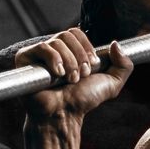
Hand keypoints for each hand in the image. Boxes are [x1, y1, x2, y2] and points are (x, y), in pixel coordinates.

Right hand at [15, 29, 133, 121]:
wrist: (63, 115)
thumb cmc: (82, 101)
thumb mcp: (111, 84)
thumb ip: (124, 65)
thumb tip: (116, 43)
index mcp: (69, 50)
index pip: (77, 33)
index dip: (87, 48)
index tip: (92, 68)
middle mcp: (53, 49)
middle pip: (68, 34)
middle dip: (80, 56)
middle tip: (81, 76)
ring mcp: (38, 53)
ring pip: (58, 42)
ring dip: (69, 63)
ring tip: (69, 80)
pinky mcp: (25, 59)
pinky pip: (42, 47)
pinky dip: (54, 60)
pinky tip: (57, 75)